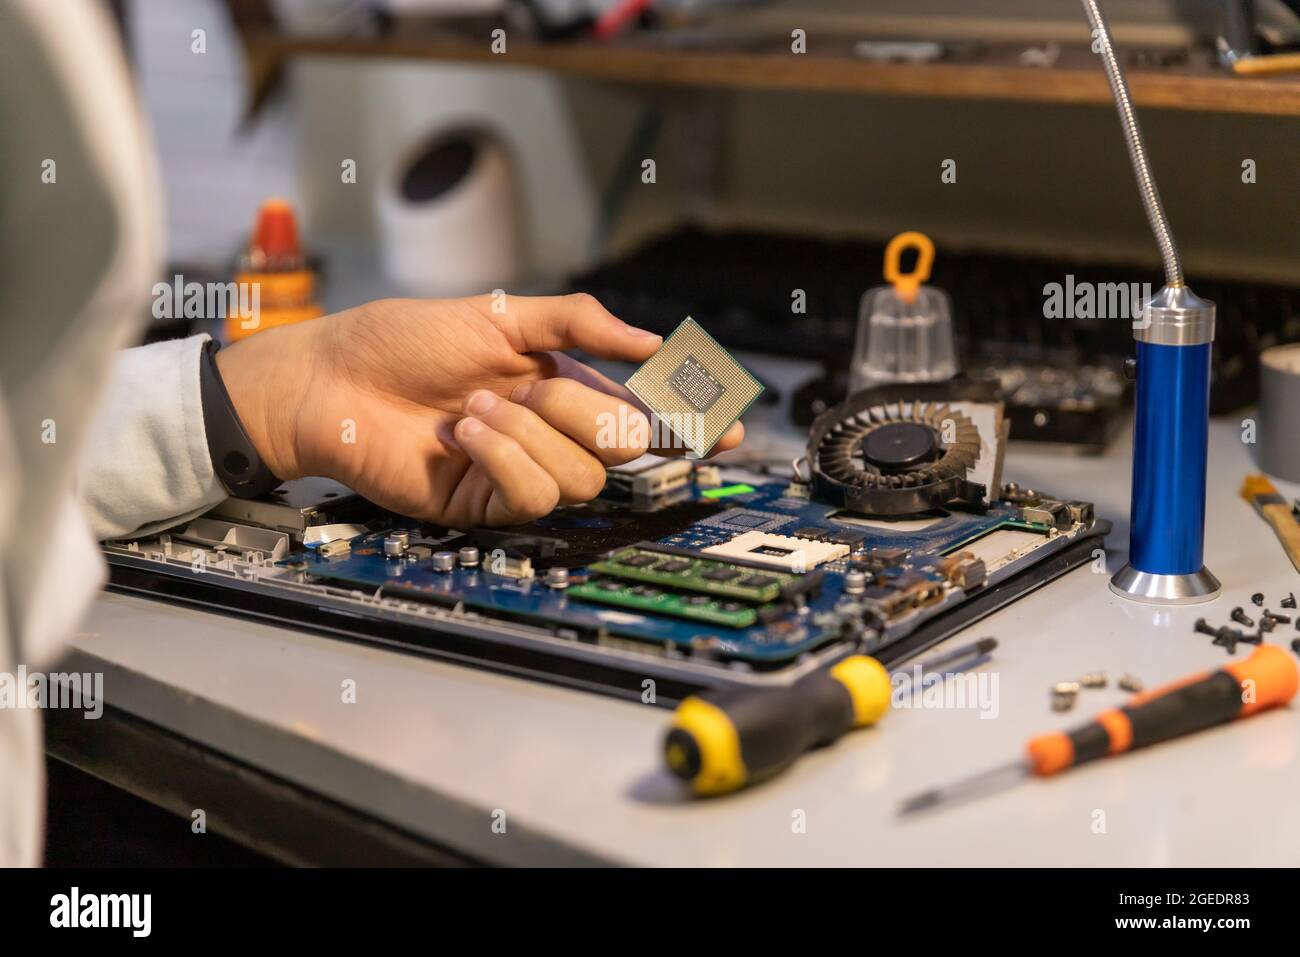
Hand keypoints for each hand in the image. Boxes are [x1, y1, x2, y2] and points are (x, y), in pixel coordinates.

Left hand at [215, 293, 744, 525]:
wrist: (331, 378)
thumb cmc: (403, 341)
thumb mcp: (503, 315)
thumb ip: (582, 325)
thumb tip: (653, 342)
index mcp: (562, 387)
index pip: (641, 412)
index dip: (688, 422)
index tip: (732, 428)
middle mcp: (548, 434)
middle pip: (622, 447)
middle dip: (589, 413)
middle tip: (534, 388)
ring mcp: (518, 473)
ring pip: (581, 477)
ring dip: (532, 434)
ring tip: (477, 406)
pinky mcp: (485, 504)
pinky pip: (533, 496)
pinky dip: (505, 459)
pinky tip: (465, 433)